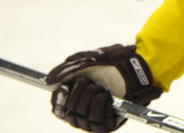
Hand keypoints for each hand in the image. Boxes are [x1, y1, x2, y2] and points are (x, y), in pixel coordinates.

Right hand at [46, 44, 162, 132]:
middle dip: (76, 95)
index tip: (63, 88)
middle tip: (89, 83)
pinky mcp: (110, 124)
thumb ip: (65, 69)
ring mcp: (97, 118)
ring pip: (80, 119)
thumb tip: (48, 81)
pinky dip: (99, 107)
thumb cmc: (113, 61)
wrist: (136, 65)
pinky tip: (104, 97)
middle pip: (68, 113)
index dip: (58, 100)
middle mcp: (85, 109)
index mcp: (76, 96)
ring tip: (99, 88)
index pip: (58, 107)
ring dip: (88, 99)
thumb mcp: (86, 59)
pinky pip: (97, 124)